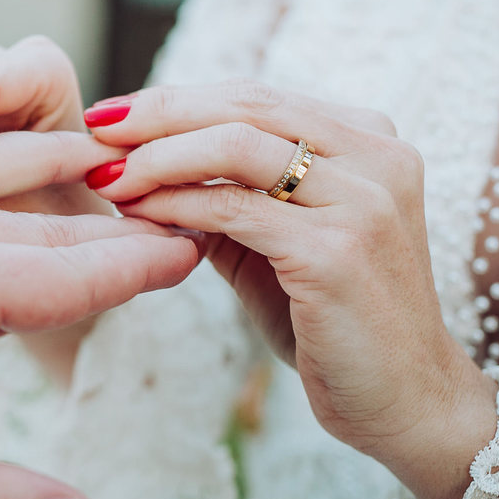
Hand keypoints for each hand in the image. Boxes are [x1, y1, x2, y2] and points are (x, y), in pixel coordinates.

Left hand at [82, 79, 497, 498]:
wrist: (403, 402)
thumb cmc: (334, 322)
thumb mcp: (279, 244)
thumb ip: (229, 199)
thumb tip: (142, 167)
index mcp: (369, 141)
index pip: (256, 96)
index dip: (177, 100)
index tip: (113, 116)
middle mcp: (377, 156)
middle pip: (245, 105)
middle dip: (158, 113)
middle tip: (95, 130)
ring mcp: (364, 200)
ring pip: (236, 146)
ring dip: (157, 157)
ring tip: (106, 177)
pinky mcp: (338, 251)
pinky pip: (234, 209)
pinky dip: (176, 204)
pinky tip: (137, 214)